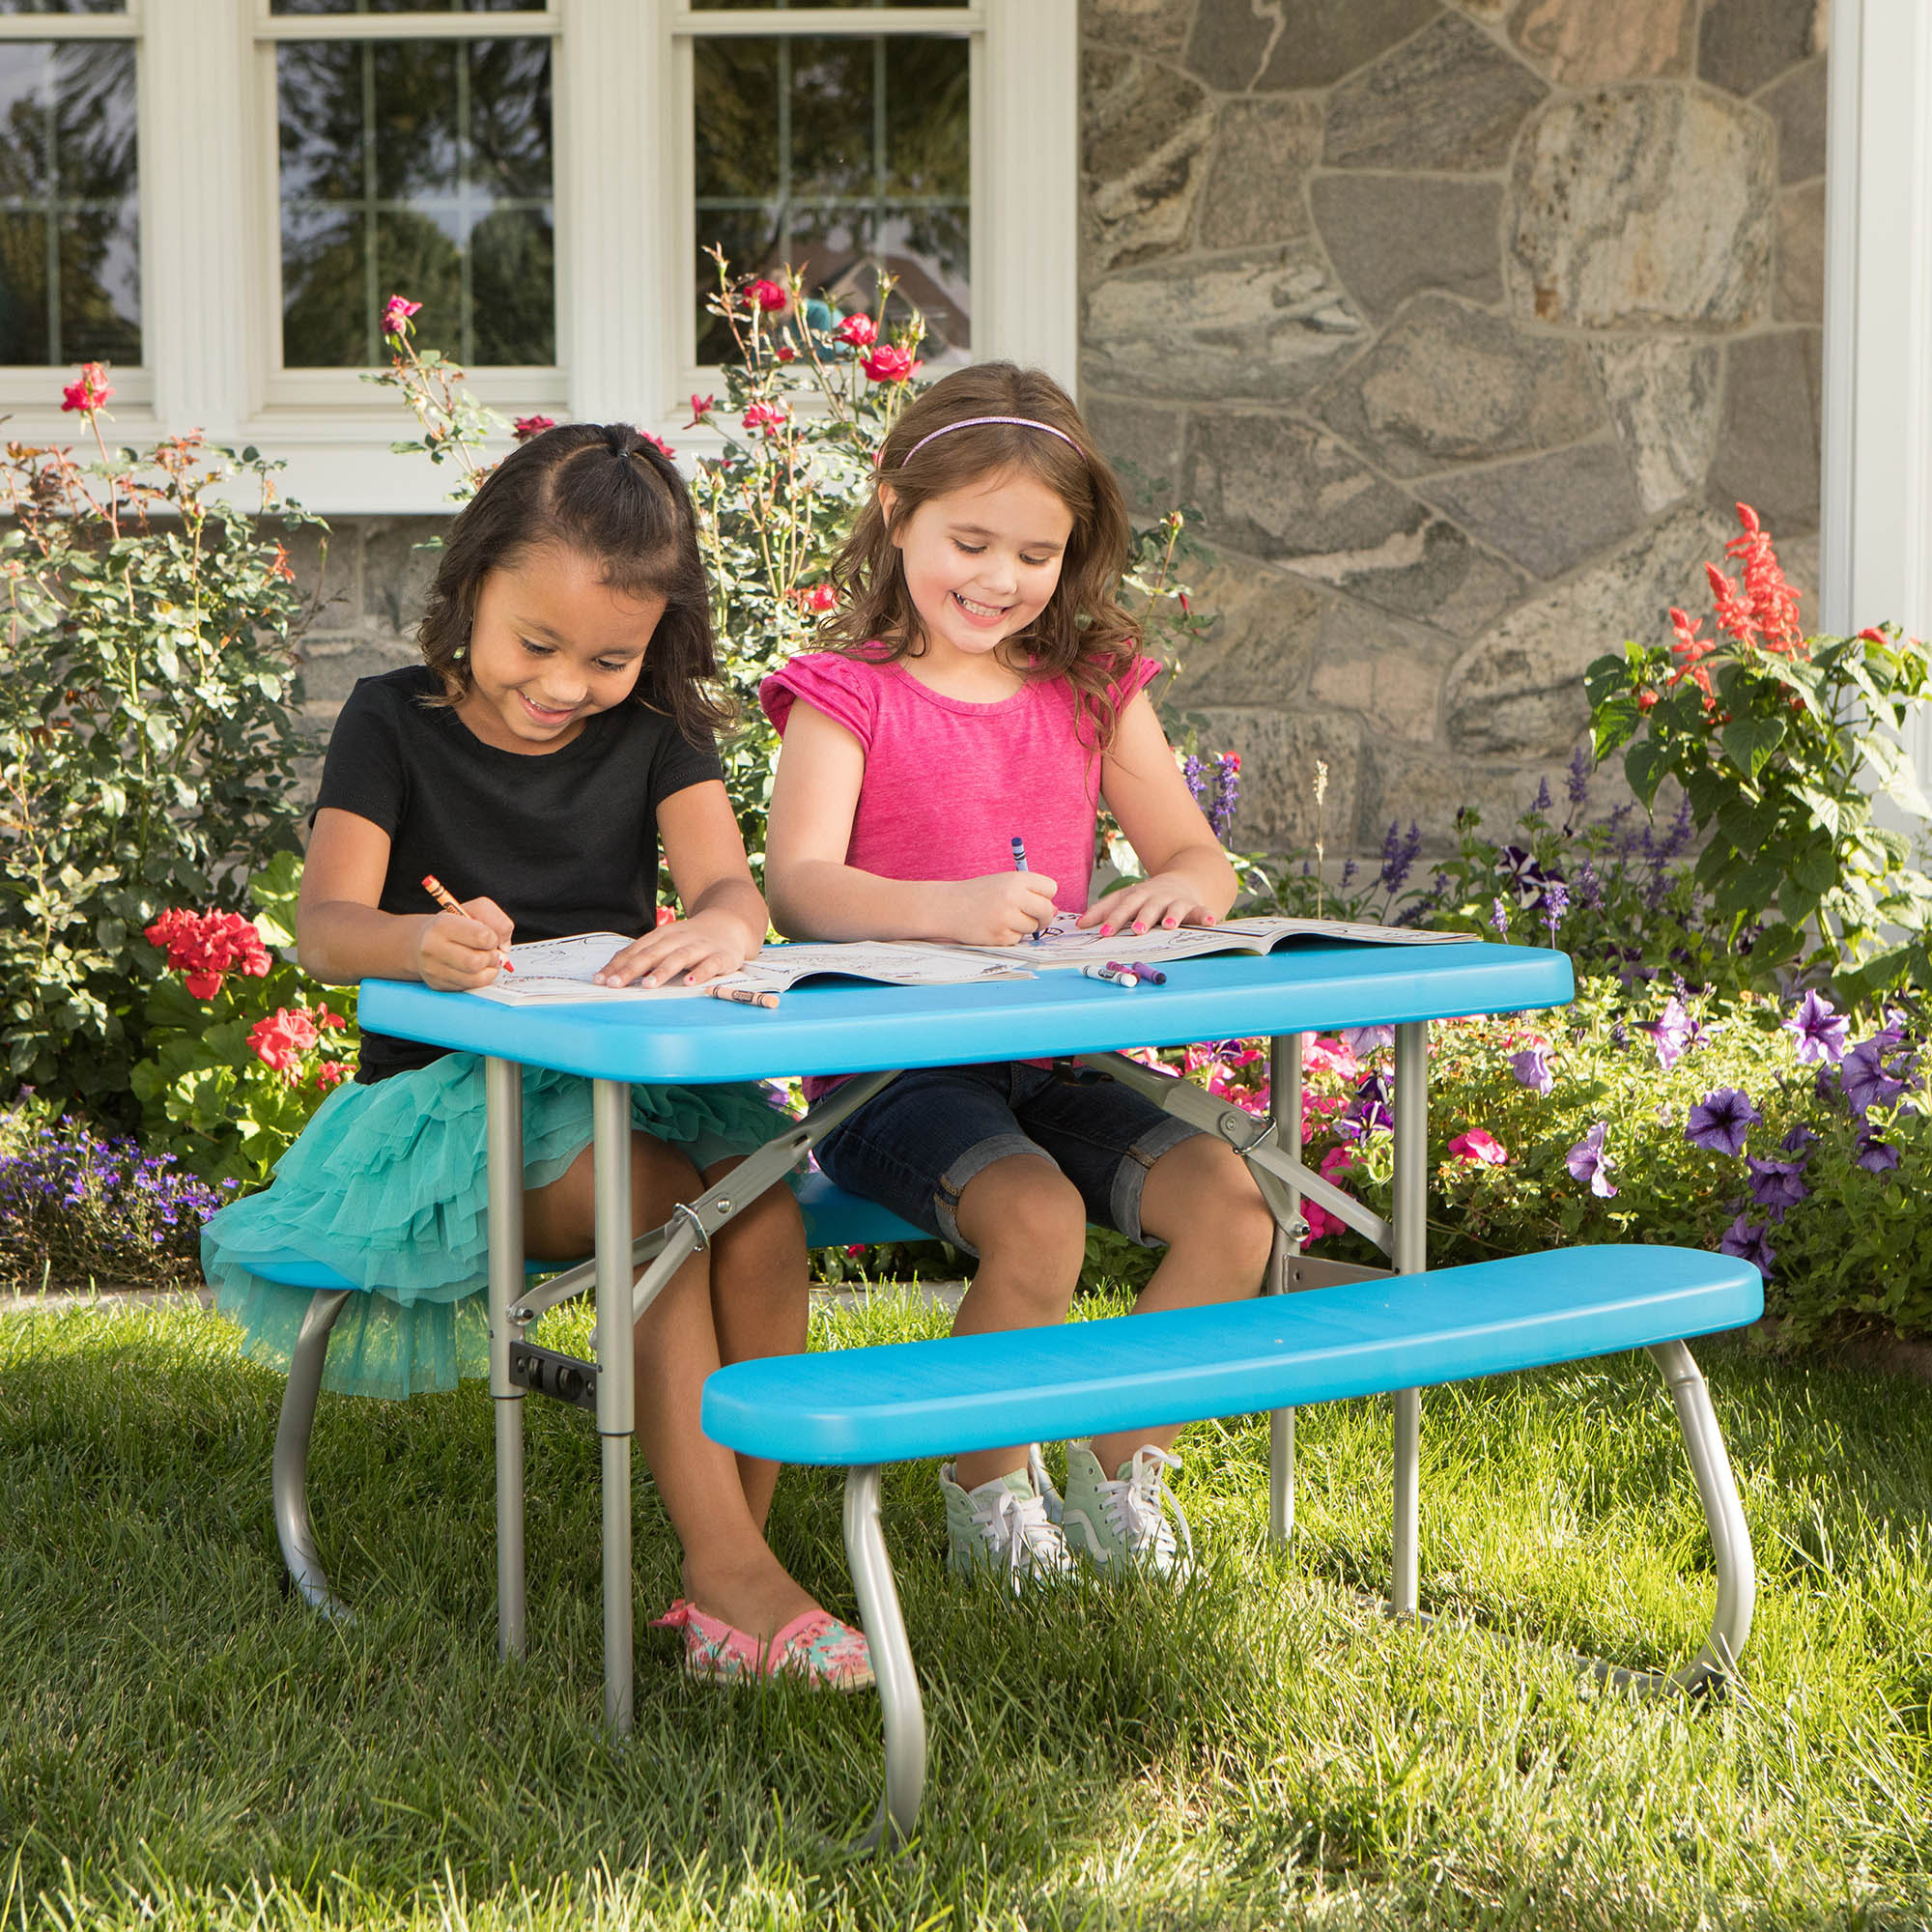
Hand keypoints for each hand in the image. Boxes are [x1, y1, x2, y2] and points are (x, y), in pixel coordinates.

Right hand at [414, 895, 513, 990]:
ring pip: (476, 978)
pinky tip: (477, 969)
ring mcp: (433, 968)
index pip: (481, 936)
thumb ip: (498, 921)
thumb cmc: (457, 924)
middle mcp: (432, 947)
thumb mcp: (477, 910)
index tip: (490, 937)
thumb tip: (504, 947)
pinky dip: (481, 979)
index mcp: (442, 924)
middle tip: (491, 952)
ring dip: (489, 970)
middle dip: (492, 957)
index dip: (493, 938)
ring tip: (485, 960)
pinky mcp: (438, 984)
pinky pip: (470, 987)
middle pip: (477, 961)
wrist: (426, 940)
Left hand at [592, 909, 754, 987]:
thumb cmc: (691, 940)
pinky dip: (700, 973)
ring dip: (662, 971)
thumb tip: (613, 974)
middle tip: (615, 984)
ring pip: (679, 958)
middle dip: (632, 969)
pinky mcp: (721, 957)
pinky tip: (690, 983)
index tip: (600, 979)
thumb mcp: (667, 943)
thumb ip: (645, 956)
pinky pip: (710, 965)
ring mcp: (700, 947)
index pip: (636, 950)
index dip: (617, 965)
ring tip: (648, 985)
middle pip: (652, 954)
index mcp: (662, 936)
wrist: (730, 923)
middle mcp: (679, 939)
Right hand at [941, 870, 1059, 945]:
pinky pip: (1017, 939)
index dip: (1045, 896)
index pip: (1050, 888)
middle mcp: (1012, 897)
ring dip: (1024, 927)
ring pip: (1033, 927)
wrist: (948, 906)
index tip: (1036, 899)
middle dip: (1043, 916)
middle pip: (1046, 910)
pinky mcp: (999, 936)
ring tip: (1005, 919)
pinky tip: (995, 927)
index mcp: (1016, 879)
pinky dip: (1010, 936)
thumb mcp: (1003, 883)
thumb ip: (1029, 894)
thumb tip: (1055, 911)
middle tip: (1033, 917)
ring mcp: (1005, 918)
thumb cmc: (978, 894)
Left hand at [1078, 873, 1216, 938]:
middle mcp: (1157, 897)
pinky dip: (1207, 916)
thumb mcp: (1128, 898)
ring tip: (1169, 925)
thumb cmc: (1151, 895)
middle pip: (1148, 906)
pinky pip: (1203, 912)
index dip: (1113, 919)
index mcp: (1138, 895)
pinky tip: (1210, 922)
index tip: (1102, 932)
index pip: (1123, 906)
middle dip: (1142, 917)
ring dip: (1172, 915)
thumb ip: (1105, 910)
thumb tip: (1079, 924)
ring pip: (1175, 907)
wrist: (1187, 878)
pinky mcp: (1196, 906)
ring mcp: (1178, 900)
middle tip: (1137, 930)